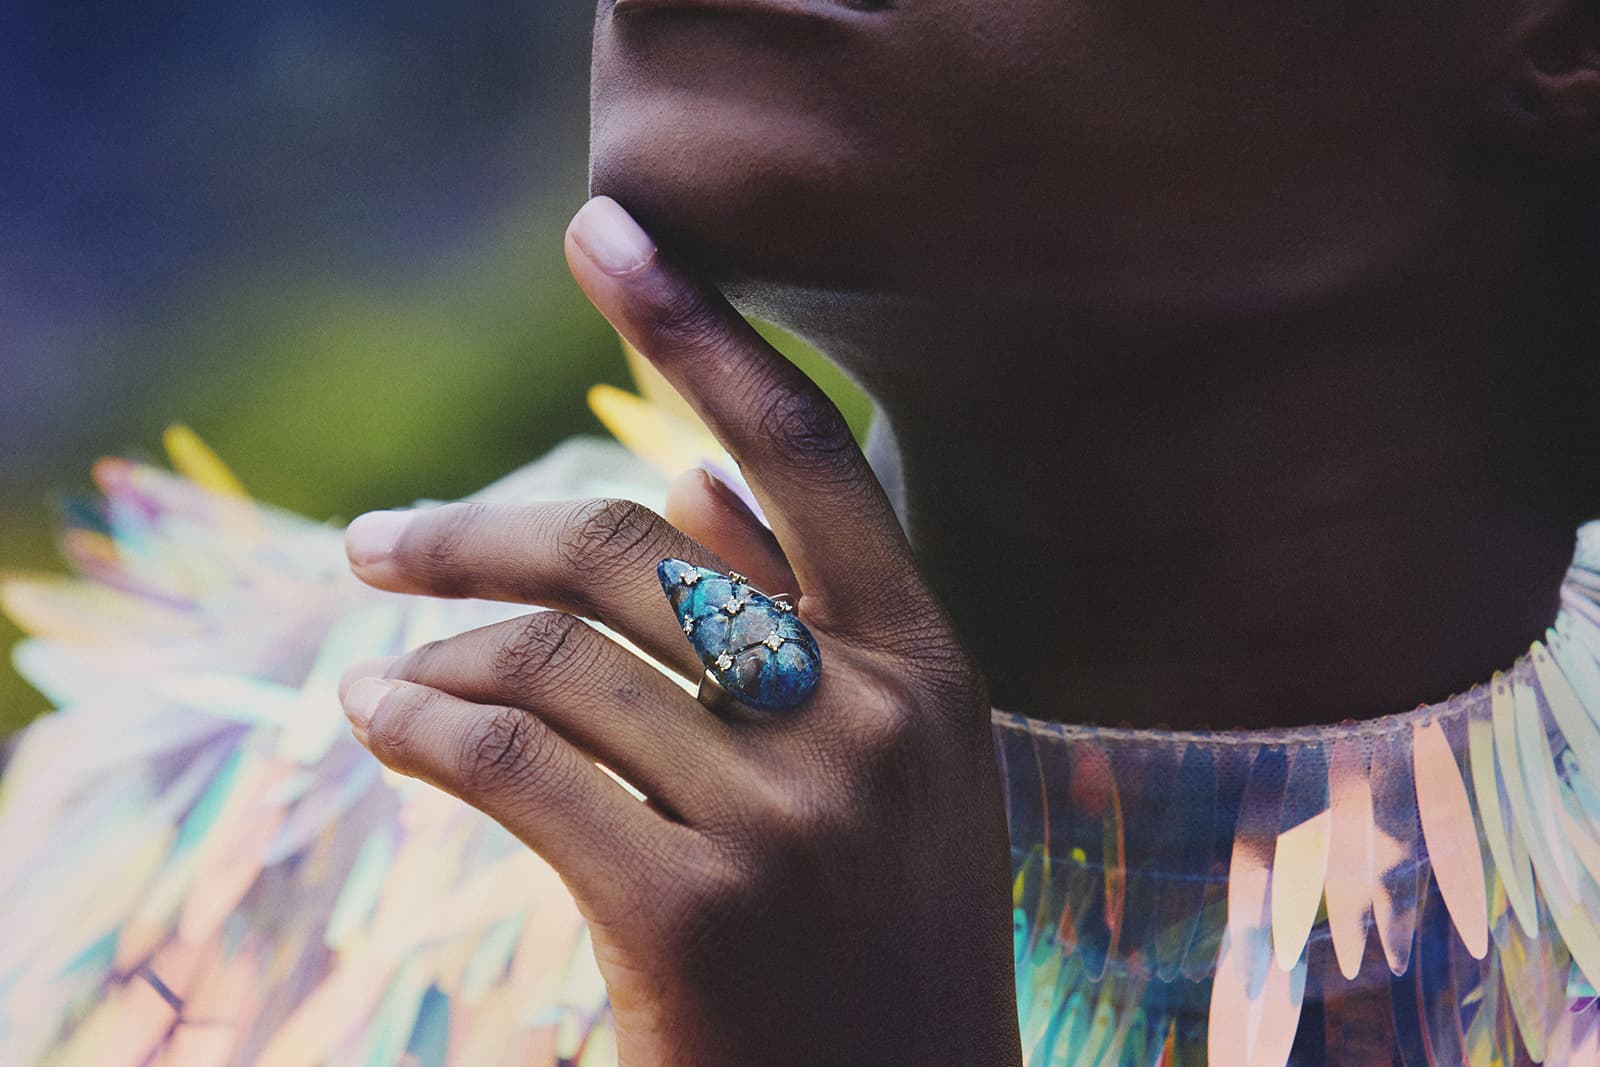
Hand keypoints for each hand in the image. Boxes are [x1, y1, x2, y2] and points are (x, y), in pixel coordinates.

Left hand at [339, 197, 1021, 1066]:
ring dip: (438, 650)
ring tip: (383, 666)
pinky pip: (515, 762)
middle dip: (479, 531)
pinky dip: (424, 728)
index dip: (700, 327)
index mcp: (925, 668)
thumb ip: (801, 613)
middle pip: (630, 545)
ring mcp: (787, 818)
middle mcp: (867, 720)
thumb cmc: (881, 937)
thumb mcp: (885, 768)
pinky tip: (385, 723)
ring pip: (553, 658)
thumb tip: (691, 475)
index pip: (804, 454)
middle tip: (374, 544)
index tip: (606, 228)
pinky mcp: (693, 913)